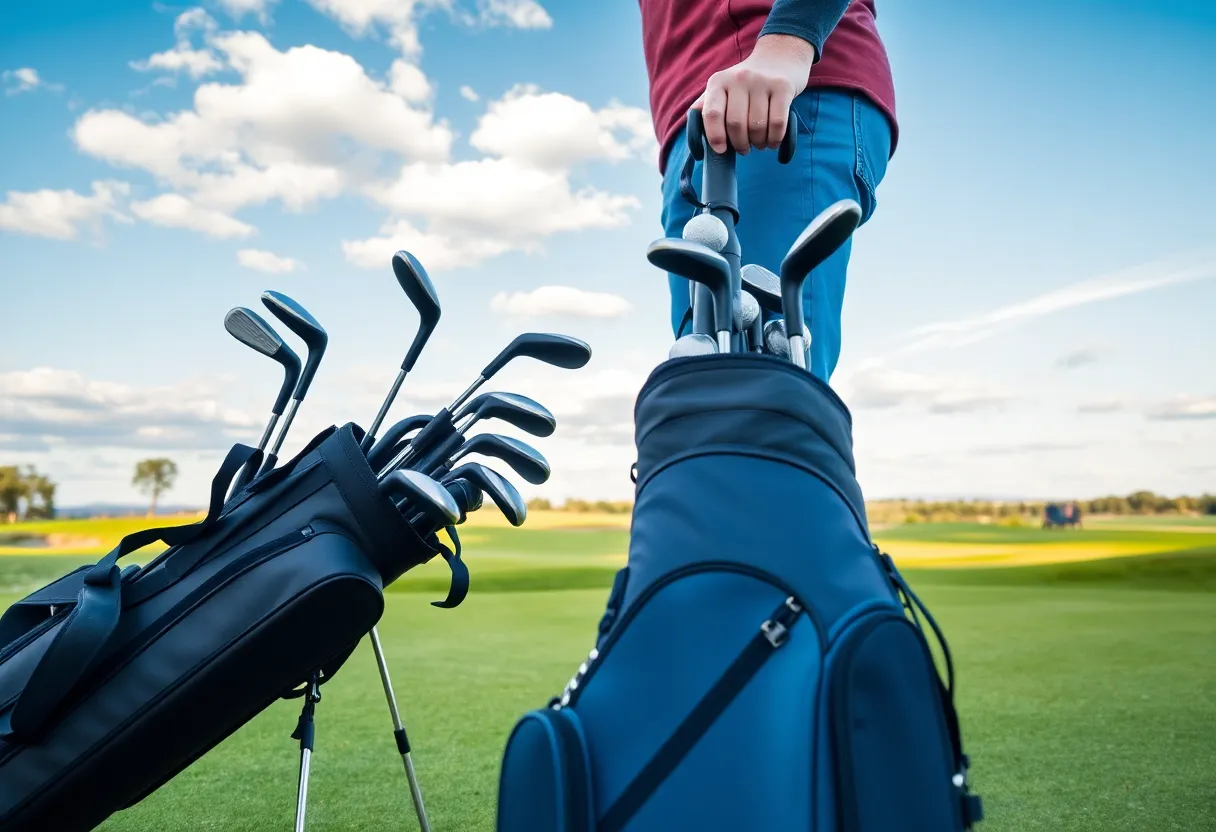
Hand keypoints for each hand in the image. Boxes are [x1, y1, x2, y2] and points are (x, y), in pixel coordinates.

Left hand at [692, 34, 814, 154]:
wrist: (780, 57)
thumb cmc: (746, 84)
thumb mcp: (722, 88)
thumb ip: (706, 107)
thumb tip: (694, 134)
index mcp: (718, 82)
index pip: (712, 114)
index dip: (715, 136)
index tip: (721, 150)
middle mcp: (739, 78)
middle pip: (736, 124)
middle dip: (740, 144)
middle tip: (744, 149)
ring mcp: (762, 81)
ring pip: (757, 127)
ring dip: (758, 143)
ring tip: (759, 143)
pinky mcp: (783, 87)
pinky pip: (777, 123)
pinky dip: (774, 139)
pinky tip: (773, 142)